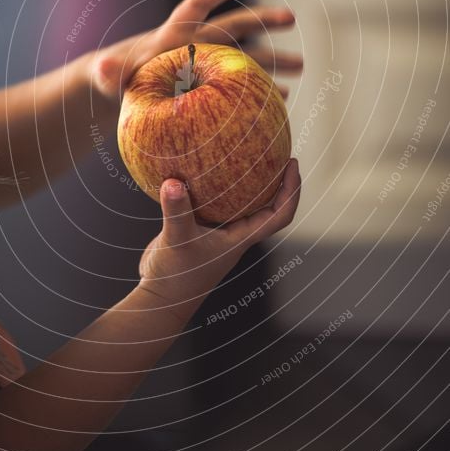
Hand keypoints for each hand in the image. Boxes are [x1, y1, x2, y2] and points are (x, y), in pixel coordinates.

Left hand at [91, 0, 301, 101]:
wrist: (127, 89)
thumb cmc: (118, 79)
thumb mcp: (111, 77)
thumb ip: (109, 73)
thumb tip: (102, 70)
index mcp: (175, 34)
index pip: (194, 8)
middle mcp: (199, 42)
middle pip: (235, 26)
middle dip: (263, 19)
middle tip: (291, 17)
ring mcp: (211, 62)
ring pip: (248, 56)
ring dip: (275, 58)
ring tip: (302, 65)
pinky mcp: (215, 84)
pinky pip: (244, 84)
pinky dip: (262, 90)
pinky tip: (281, 99)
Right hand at [138, 159, 300, 318]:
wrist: (158, 299)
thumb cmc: (174, 278)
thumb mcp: (176, 240)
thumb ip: (177, 211)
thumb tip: (173, 182)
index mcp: (241, 238)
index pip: (279, 215)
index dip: (292, 190)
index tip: (292, 163)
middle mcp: (234, 234)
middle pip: (267, 205)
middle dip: (275, 178)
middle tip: (274, 150)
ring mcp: (217, 233)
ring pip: (240, 203)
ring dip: (246, 181)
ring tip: (244, 153)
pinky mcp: (198, 229)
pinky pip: (213, 203)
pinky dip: (212, 186)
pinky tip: (198, 169)